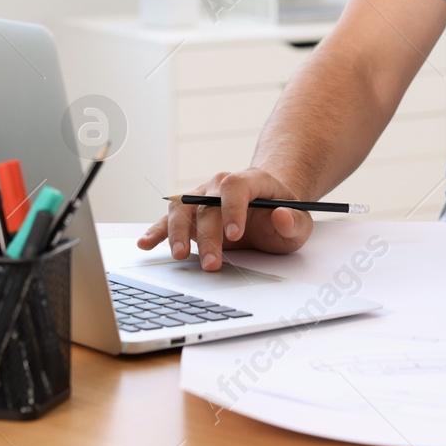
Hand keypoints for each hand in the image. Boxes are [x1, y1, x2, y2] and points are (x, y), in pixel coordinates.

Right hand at [135, 167, 313, 270]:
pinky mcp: (190, 213)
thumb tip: (282, 216)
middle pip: (207, 204)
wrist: (267, 209)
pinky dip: (157, 230)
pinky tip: (146, 243)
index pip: (236, 186)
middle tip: (213, 264)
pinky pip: (169, 218)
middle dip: (209, 236)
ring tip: (181, 255)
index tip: (236, 234)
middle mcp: (221, 185)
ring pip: (183, 208)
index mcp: (251, 181)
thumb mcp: (299, 221)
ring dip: (179, 233)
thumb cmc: (282, 215)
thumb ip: (293, 221)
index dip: (233, 208)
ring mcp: (202, 197)